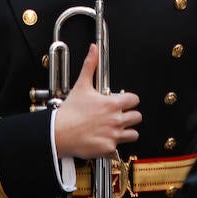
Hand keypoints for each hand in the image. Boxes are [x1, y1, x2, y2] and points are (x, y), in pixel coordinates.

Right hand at [53, 45, 140, 159]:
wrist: (59, 132)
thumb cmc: (70, 111)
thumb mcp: (81, 85)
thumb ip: (90, 65)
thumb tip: (93, 49)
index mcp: (113, 104)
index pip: (134, 100)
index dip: (130, 100)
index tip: (125, 102)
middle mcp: (116, 119)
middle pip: (137, 117)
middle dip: (131, 116)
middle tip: (121, 116)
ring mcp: (114, 135)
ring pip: (133, 134)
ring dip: (127, 132)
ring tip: (116, 129)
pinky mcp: (109, 148)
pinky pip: (119, 148)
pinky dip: (113, 145)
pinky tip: (105, 140)